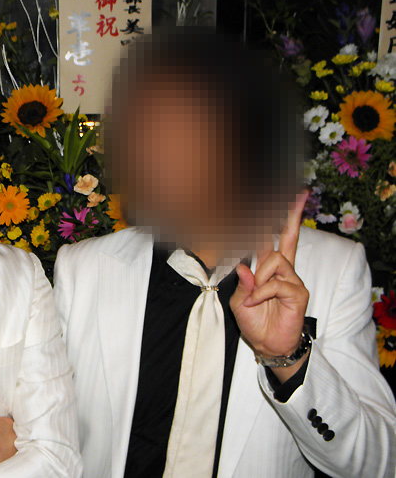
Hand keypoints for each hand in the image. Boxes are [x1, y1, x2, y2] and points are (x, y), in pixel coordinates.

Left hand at [230, 191, 310, 380]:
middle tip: (298, 193)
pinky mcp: (298, 293)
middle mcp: (283, 269)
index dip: (274, 220)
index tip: (282, 197)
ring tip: (253, 295)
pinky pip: (277, 283)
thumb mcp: (239, 299)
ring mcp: (292, 279)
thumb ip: (242, 282)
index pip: (271, 239)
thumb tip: (244, 266)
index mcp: (268, 267)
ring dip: (259, 276)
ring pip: (275, 259)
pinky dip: (262, 291)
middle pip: (288, 236)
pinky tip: (257, 301)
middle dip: (291, 214)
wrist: (266, 345)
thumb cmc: (253, 320)